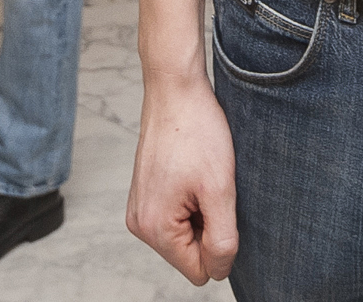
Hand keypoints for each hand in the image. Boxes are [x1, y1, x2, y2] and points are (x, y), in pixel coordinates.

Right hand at [126, 70, 238, 284]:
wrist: (176, 90)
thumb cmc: (197, 132)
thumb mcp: (220, 190)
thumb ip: (222, 240)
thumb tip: (218, 271)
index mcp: (155, 228)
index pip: (199, 271)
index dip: (220, 244)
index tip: (219, 205)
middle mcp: (140, 223)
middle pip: (191, 254)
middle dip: (209, 226)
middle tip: (211, 187)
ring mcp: (140, 208)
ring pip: (185, 234)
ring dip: (201, 211)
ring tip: (202, 177)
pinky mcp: (145, 194)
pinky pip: (176, 216)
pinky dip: (192, 200)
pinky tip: (194, 173)